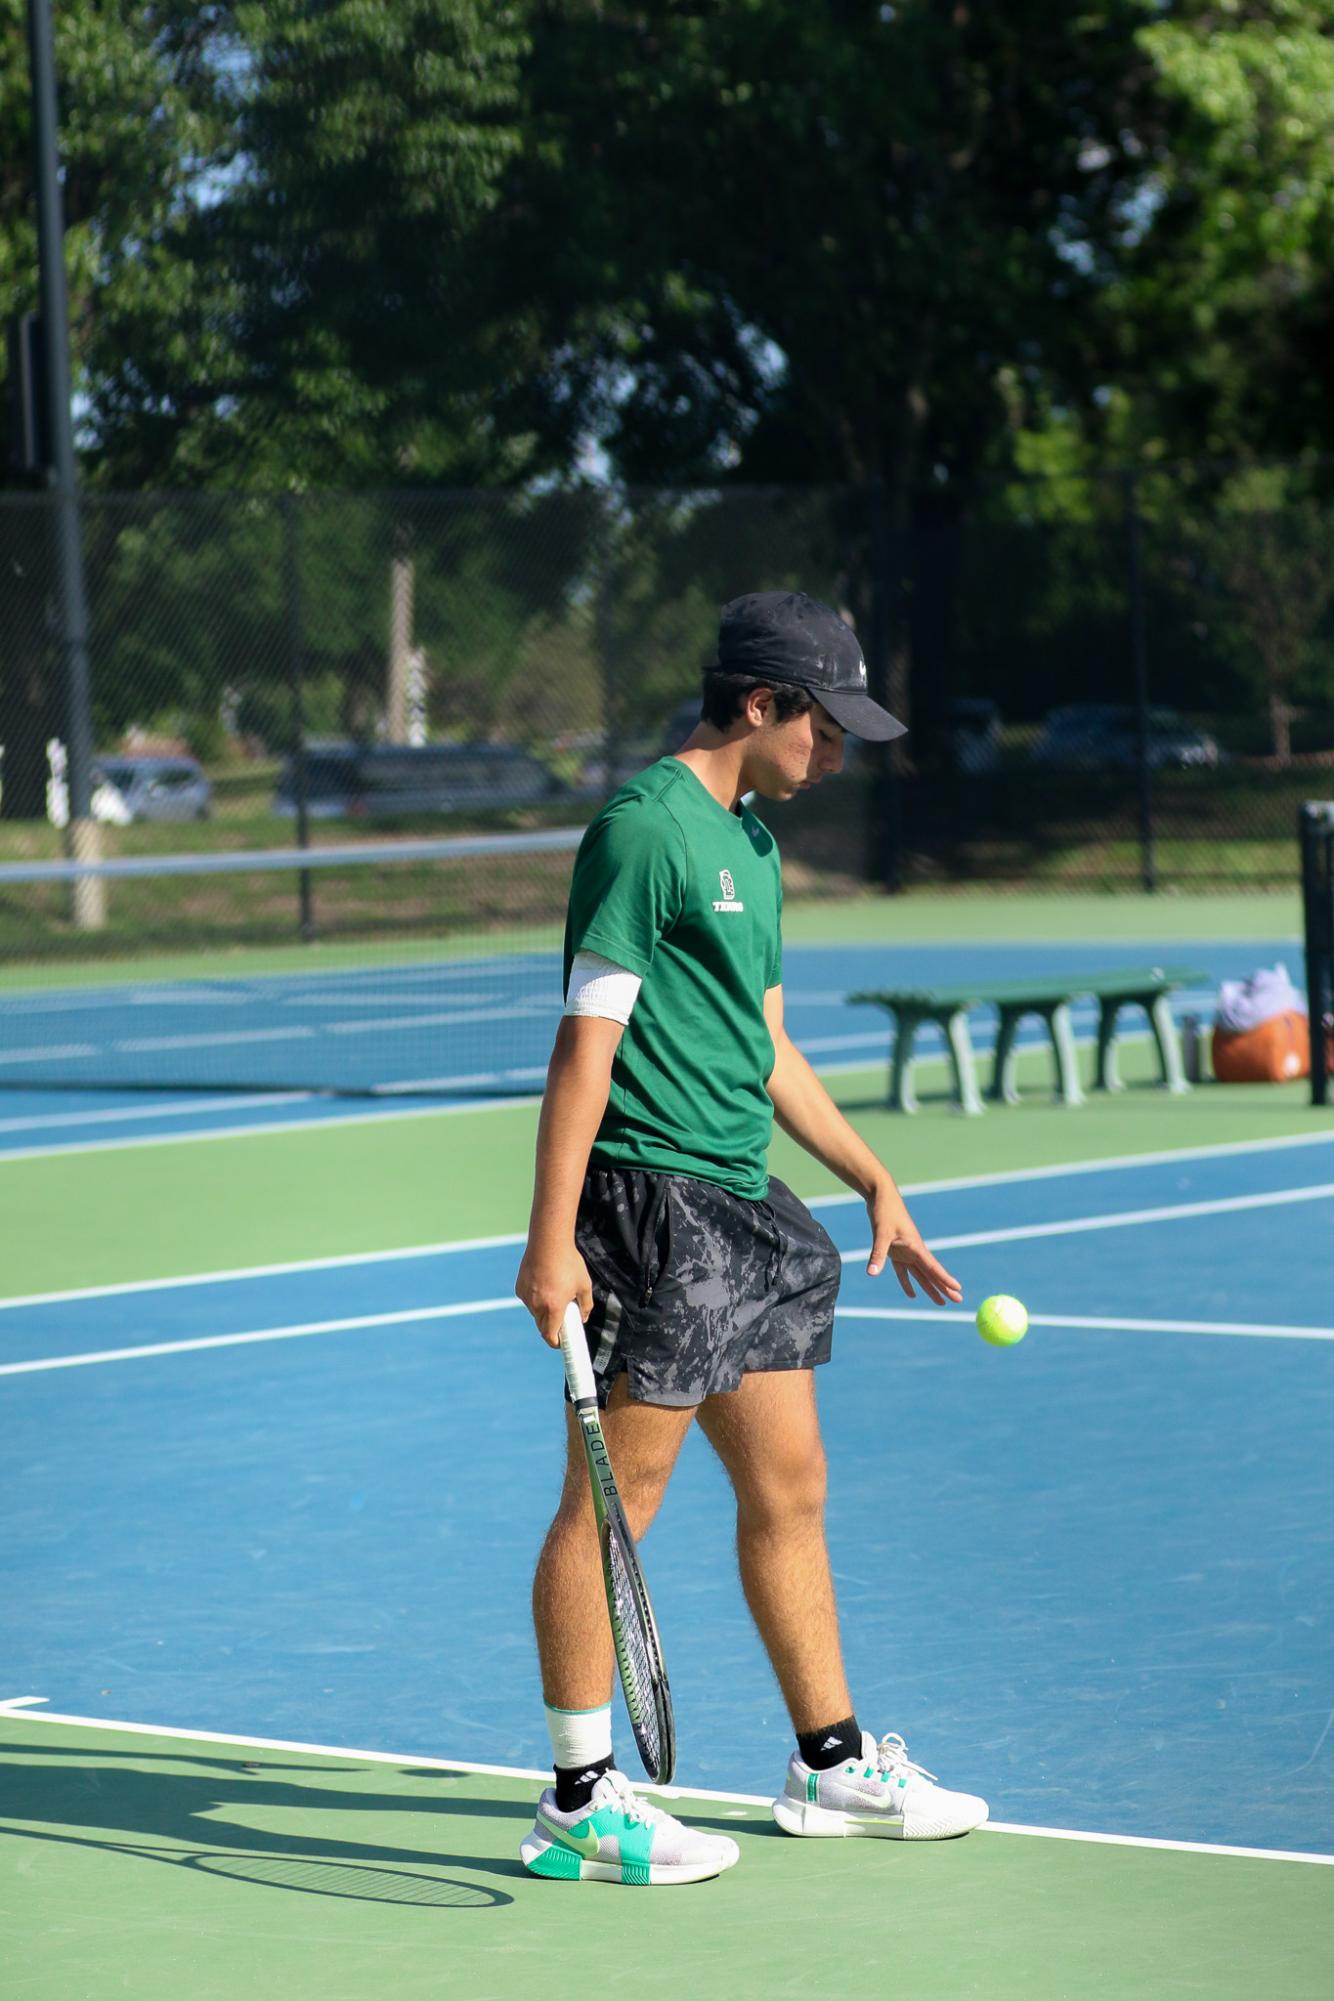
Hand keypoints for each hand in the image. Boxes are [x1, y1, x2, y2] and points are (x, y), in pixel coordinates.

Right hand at [515, 1243, 593, 1346]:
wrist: (548, 1241)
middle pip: (542, 1326)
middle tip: (563, 1319)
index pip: (550, 1335)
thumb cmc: (569, 1262)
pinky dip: (536, 1299)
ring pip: (535, 1313)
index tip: (562, 1342)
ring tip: (555, 1295)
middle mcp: (537, 1305)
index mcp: (553, 1307)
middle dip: (552, 1326)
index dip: (556, 1342)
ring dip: (544, 1311)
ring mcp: (526, 1296)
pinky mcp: (520, 1287)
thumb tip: (583, 1318)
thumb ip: (585, 1305)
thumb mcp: (584, 1284)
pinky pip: (529, 1300)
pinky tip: (544, 1285)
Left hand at [866, 1187, 961, 1305]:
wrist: (881, 1197)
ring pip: (921, 1275)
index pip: (933, 1266)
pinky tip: (912, 1295)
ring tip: (941, 1303)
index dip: (945, 1279)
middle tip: (958, 1301)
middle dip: (945, 1287)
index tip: (958, 1289)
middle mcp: (914, 1251)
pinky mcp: (896, 1251)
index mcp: (916, 1246)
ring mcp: (906, 1252)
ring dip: (930, 1288)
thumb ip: (878, 1254)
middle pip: (932, 1273)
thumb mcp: (881, 1233)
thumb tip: (872, 1273)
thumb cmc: (885, 1211)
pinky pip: (904, 1272)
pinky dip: (908, 1283)